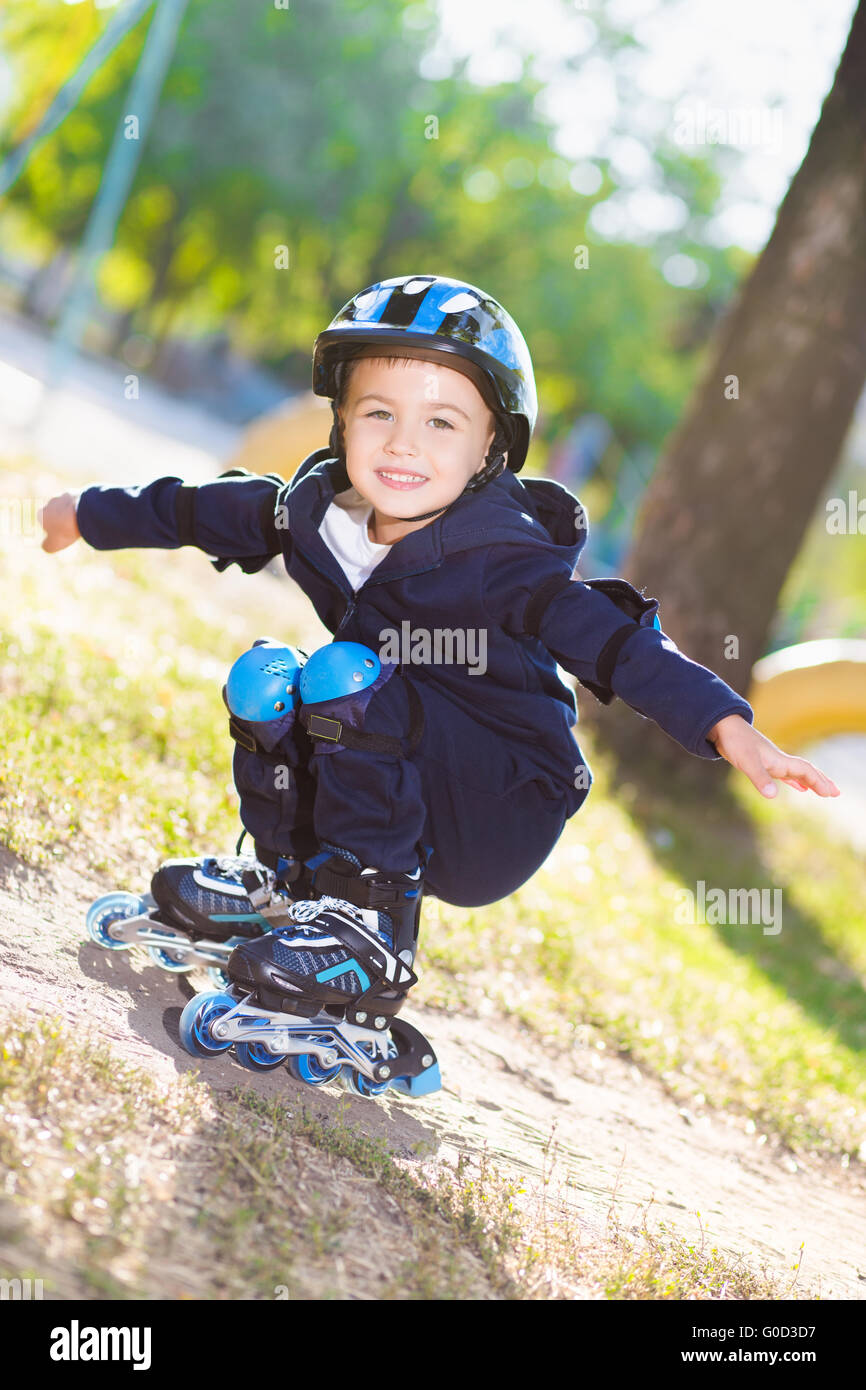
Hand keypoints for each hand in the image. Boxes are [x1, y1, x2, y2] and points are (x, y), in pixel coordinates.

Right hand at [39, 492, 80, 551]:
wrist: (82, 512)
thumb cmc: (65, 529)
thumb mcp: (54, 544)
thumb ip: (47, 546)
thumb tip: (46, 546)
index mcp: (42, 514)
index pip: (45, 523)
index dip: (53, 530)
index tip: (62, 534)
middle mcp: (50, 503)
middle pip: (56, 513)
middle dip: (63, 520)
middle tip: (73, 528)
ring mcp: (63, 496)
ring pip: (67, 506)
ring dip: (73, 513)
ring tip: (81, 522)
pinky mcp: (77, 492)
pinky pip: (78, 501)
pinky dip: (82, 507)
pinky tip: (87, 514)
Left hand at [707, 714, 839, 798]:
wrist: (723, 727)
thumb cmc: (735, 742)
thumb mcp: (747, 762)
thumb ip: (760, 778)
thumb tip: (773, 796)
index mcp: (779, 761)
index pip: (805, 771)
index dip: (818, 781)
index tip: (831, 793)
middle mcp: (779, 760)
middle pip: (806, 771)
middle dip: (822, 781)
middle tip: (836, 793)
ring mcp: (772, 761)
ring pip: (798, 773)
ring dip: (812, 781)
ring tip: (824, 791)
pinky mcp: (763, 762)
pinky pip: (786, 774)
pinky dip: (795, 781)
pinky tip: (799, 788)